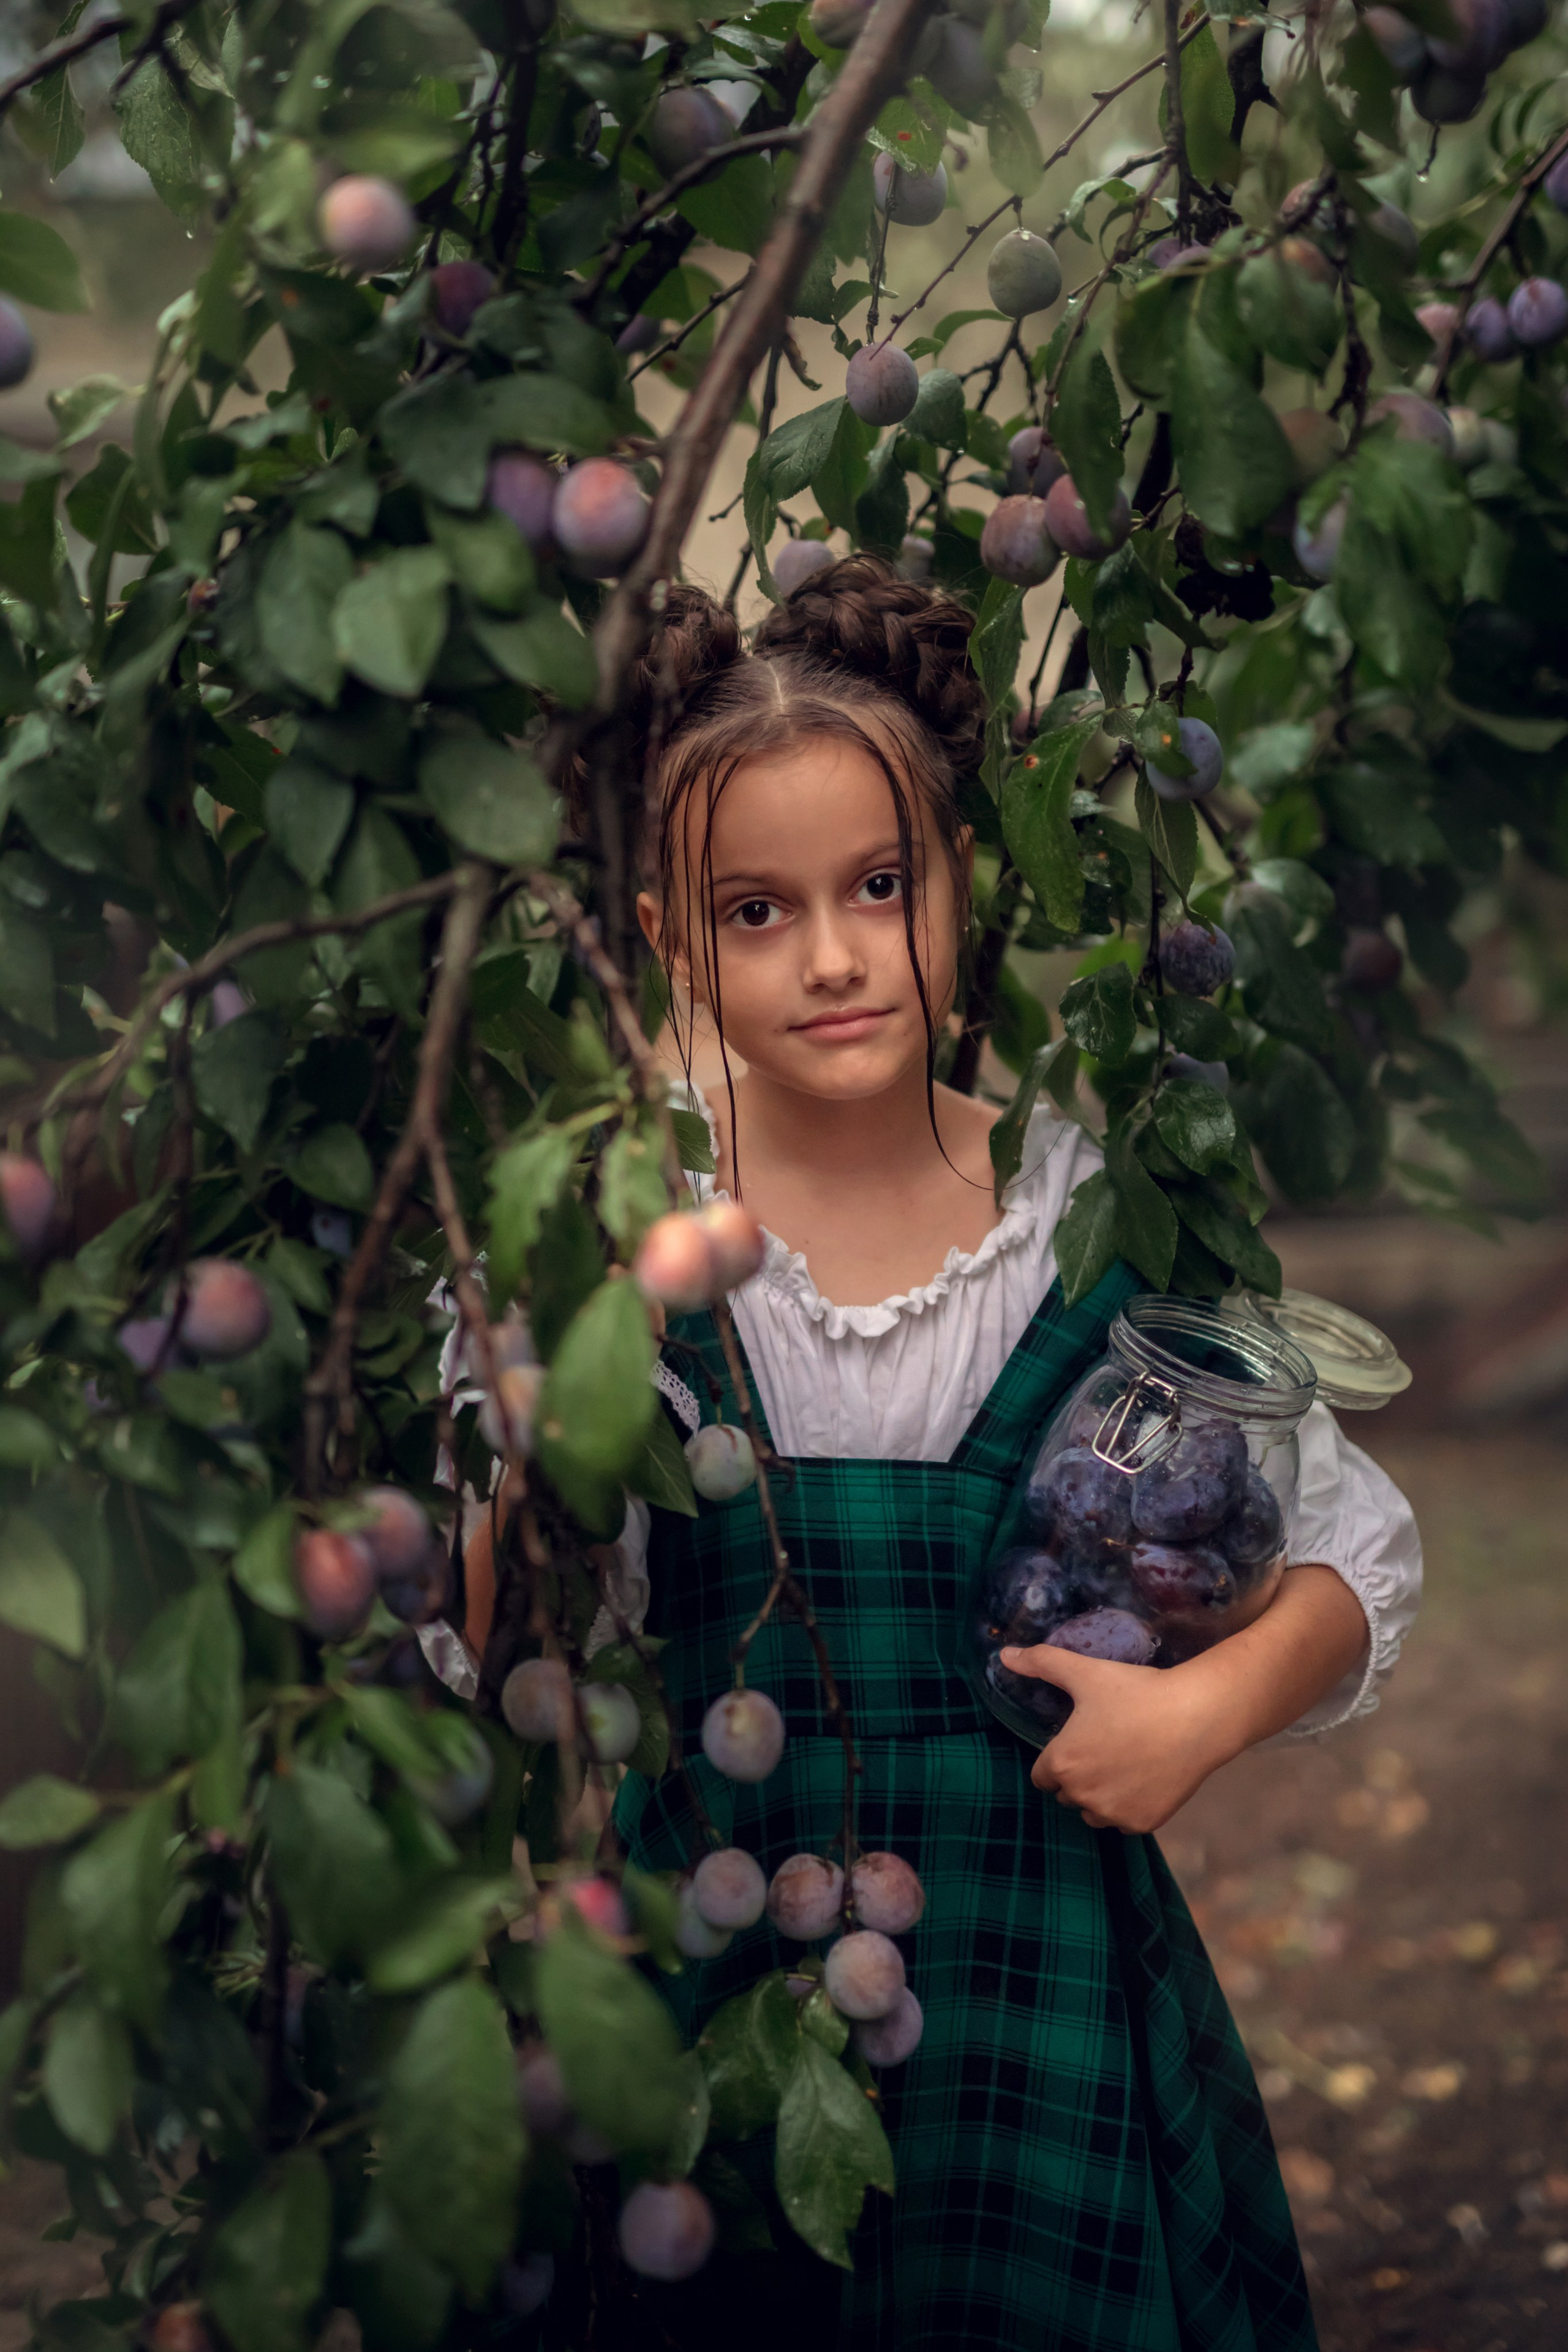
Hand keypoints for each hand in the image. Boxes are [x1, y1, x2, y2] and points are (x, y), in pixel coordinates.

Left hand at [998, 1642, 1237, 1833]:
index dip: (1059, 1756)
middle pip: (1067, 1794)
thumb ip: (1041, 1663)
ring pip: (1094, 1811)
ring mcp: (1113, 1814)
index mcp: (1062, 1764)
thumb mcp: (1085, 1672)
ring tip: (1126, 1762)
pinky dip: (1129, 1805)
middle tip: (1107, 1746)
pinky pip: (1124, 1821)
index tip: (1081, 1740)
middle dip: (1079, 1775)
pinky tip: (1146, 1778)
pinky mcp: (1142, 1824)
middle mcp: (1082, 1797)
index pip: (1042, 1775)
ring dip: (1101, 1795)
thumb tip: (1004, 1655)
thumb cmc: (1136, 1692)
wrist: (1196, 1716)